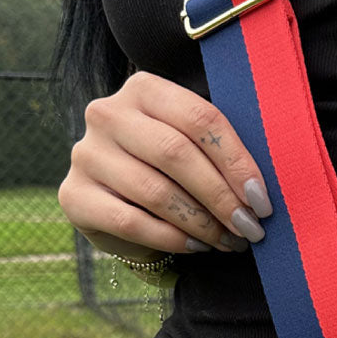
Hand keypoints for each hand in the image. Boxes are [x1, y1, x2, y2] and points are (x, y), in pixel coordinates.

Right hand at [57, 71, 272, 260]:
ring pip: (155, 191)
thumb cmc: (173, 176)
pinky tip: (197, 247)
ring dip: (202, 224)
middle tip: (250, 228)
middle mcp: (108, 114)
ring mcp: (86, 153)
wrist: (123, 208)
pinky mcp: (74, 195)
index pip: (199, 119)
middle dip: (222, 198)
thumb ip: (221, 156)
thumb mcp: (196, 152)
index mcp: (145, 90)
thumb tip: (259, 194)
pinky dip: (173, 239)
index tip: (262, 202)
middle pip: (176, 154)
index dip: (237, 163)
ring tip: (229, 242)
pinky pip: (131, 221)